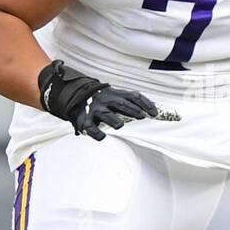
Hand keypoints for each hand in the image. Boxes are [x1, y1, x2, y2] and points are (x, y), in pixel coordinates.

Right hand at [39, 60, 177, 140]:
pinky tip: (103, 136)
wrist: (76, 99)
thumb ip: (130, 102)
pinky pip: (92, 129)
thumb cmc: (102, 101)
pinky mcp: (85, 122)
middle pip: (120, 103)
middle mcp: (105, 101)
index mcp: (114, 94)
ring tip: (119, 125)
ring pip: (106, 115)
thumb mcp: (115, 97)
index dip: (144, 103)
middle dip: (133, 110)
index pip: (132, 96)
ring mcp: (95, 111)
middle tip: (142, 116)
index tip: (154, 112)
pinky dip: (98, 134)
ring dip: (115, 121)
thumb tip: (151, 109)